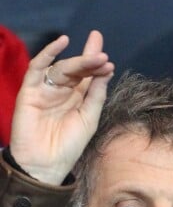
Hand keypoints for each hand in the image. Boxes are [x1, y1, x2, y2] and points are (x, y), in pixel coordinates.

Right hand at [9, 30, 114, 185]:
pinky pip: (37, 67)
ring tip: (97, 58)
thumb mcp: (89, 119)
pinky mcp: (30, 90)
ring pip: (62, 68)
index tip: (107, 56)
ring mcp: (46, 89)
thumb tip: (106, 71)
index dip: (96, 64)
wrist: (46, 163)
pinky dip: (48, 54)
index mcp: (78, 99)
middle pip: (77, 70)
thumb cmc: (69, 145)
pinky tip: (62, 43)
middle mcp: (62, 92)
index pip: (88, 76)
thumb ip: (96, 96)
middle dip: (91, 61)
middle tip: (104, 57)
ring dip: (79, 62)